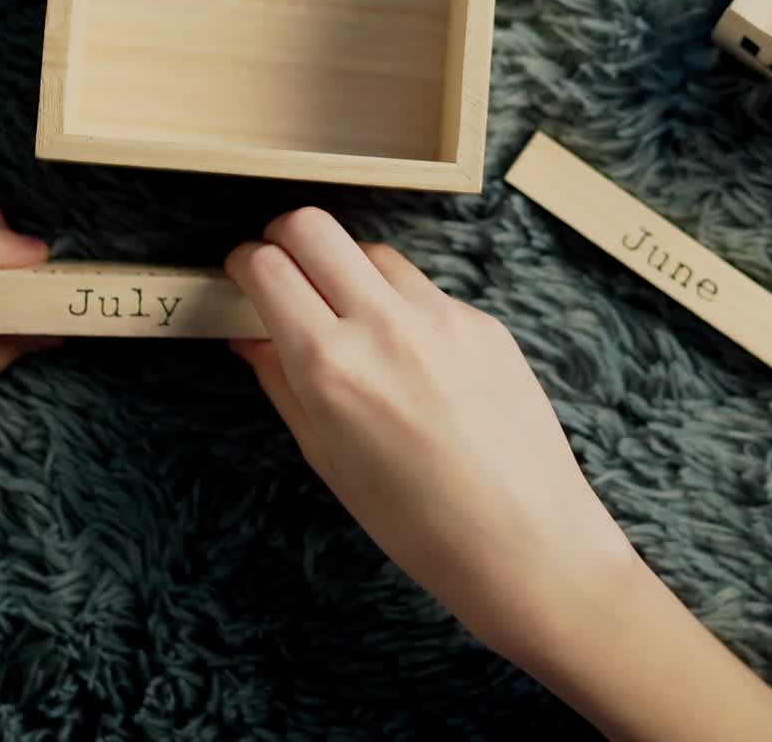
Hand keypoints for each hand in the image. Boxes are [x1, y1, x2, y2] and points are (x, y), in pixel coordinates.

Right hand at [224, 207, 631, 661]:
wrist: (529, 545)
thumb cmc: (417, 523)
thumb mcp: (327, 458)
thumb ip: (281, 383)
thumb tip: (246, 334)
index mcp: (331, 366)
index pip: (267, 267)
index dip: (242, 263)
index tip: (242, 274)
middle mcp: (383, 325)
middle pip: (312, 225)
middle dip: (283, 237)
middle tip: (282, 269)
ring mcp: (439, 315)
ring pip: (370, 250)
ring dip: (345, 268)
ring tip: (348, 319)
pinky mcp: (482, 320)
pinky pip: (423, 287)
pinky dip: (399, 304)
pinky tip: (409, 356)